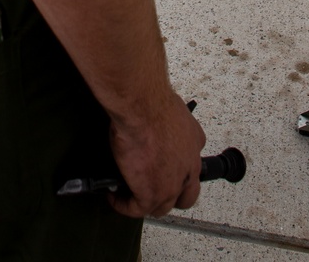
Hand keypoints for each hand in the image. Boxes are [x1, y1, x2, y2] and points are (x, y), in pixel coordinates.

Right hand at [109, 90, 206, 217]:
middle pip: (186, 195)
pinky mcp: (151, 194)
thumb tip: (150, 117)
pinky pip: (136, 209)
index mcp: (194, 142)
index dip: (177, 169)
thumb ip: (166, 120)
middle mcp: (189, 166)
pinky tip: (114, 196)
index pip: (191, 164)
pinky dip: (123, 204)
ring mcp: (172, 184)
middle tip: (151, 187)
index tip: (161, 164)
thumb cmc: (151, 99)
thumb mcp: (170, 107)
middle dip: (170, 196)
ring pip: (162, 206)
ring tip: (130, 194)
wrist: (142, 106)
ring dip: (145, 202)